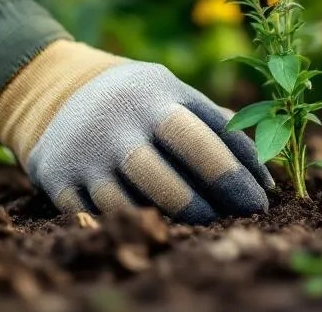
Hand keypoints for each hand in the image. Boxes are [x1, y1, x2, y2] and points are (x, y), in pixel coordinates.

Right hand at [0, 40, 271, 223]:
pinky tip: (157, 229)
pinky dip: (131, 227)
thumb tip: (264, 177)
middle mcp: (115, 126)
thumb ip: (218, 127)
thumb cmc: (141, 100)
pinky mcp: (58, 181)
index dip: (233, 178)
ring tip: (201, 228)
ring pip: (131, 207)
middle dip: (204, 210)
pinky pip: (99, 218)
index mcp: (152, 98)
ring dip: (171, 225)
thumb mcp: (176, 94)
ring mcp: (83, 156)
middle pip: (165, 183)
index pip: (199, 142)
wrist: (58, 92)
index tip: (260, 203)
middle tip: (231, 222)